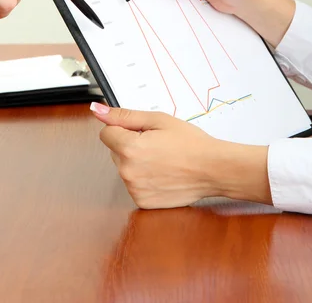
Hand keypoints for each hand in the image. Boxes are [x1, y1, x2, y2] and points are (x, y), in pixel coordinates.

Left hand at [91, 103, 271, 209]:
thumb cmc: (191, 143)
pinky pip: (134, 184)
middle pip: (114, 151)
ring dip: (136, 162)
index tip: (140, 131)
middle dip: (129, 144)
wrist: (214, 169)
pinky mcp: (143, 202)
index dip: (123, 128)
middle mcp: (128, 172)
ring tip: (162, 159)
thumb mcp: (158, 120)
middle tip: (156, 144)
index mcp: (129, 148)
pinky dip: (144, 178)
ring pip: (124, 168)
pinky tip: (162, 173)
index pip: (106, 133)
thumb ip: (124, 115)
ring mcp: (134, 189)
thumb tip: (98, 110)